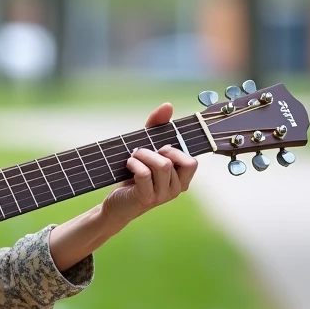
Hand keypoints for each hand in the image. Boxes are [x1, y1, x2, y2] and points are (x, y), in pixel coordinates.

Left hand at [99, 102, 197, 223]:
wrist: (117, 202)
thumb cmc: (135, 175)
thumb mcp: (148, 149)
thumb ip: (157, 127)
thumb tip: (168, 106)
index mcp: (182, 179)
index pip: (191, 162)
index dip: (175, 150)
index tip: (159, 149)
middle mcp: (176, 189)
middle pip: (173, 161)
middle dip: (156, 150)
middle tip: (142, 152)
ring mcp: (162, 196)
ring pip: (162, 166)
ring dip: (143, 155)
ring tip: (134, 157)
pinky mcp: (146, 198)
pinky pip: (145, 174)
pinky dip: (135, 164)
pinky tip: (129, 164)